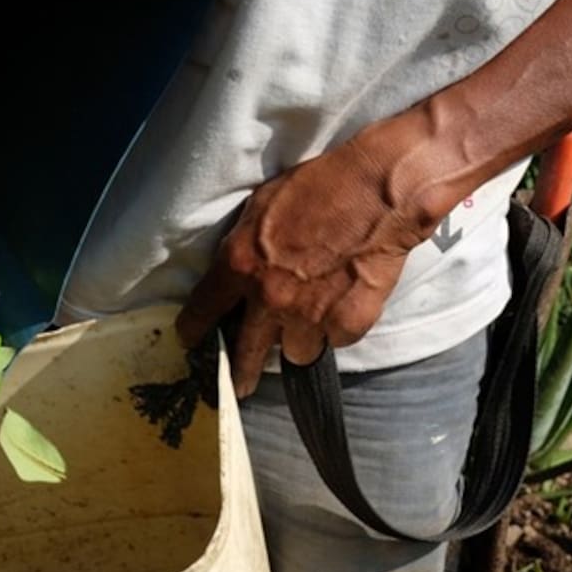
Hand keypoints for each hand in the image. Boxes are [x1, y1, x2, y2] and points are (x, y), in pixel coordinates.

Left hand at [176, 132, 436, 398]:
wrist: (379, 190)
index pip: (202, 312)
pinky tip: (345, 301)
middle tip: (238, 386)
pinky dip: (337, 328)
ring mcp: (309, 316)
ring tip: (310, 318)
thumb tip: (234, 273)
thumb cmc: (319, 185)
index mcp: (239, 265)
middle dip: (239, 374)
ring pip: (294, 352)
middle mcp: (269, 299)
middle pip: (245, 354)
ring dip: (298, 340)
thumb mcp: (261, 206)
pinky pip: (334, 340)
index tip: (192, 341)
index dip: (194, 331)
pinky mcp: (348, 325)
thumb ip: (243, 247)